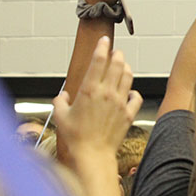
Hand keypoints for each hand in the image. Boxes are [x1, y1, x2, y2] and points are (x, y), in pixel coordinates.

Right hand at [53, 37, 142, 162]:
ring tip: (122, 66)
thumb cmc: (75, 137)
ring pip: (128, 76)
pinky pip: (136, 97)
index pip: (99, 60)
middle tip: (115, 52)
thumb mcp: (60, 117)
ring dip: (126, 68)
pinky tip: (130, 92)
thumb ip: (60, 102)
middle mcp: (107, 93)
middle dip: (117, 54)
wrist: (92, 155)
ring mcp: (120, 102)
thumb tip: (62, 96)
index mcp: (89, 90)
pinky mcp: (128, 113)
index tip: (103, 41)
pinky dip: (134, 91)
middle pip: (118, 63)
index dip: (102, 47)